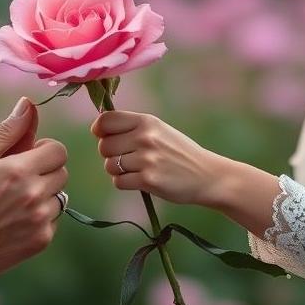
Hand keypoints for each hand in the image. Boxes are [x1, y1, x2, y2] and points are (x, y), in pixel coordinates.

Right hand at [0, 98, 67, 283]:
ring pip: (59, 197)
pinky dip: (39, 217)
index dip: (42, 149)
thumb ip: (5, 132)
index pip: (58, 150)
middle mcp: (34, 196)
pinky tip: (12, 220)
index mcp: (18, 171)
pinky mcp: (39, 242)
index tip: (24, 156)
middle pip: (61, 172)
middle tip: (14, 178)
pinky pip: (53, 220)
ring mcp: (39, 221)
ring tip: (12, 200)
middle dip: (43, 169)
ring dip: (43, 194)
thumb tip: (28, 104)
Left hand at [91, 110, 227, 206]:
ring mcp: (147, 159)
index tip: (103, 136)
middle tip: (127, 158)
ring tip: (137, 169)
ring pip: (110, 166)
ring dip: (118, 171)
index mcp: (147, 121)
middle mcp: (146, 137)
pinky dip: (126, 183)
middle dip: (110, 154)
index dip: (99, 130)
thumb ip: (132, 127)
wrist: (206, 175)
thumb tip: (98, 129)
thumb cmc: (178, 152)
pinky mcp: (149, 180)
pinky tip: (141, 180)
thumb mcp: (159, 130)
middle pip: (104, 146)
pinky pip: (119, 182)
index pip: (106, 120)